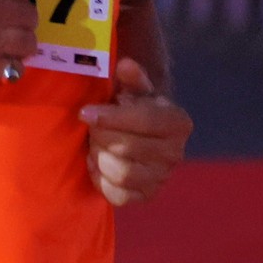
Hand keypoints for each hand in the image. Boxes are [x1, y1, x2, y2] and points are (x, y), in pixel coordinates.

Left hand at [79, 56, 189, 204]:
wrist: (144, 137)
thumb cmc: (136, 109)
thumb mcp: (135, 89)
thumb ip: (131, 78)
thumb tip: (125, 65)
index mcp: (178, 122)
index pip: (144, 121)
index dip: (111, 117)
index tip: (85, 112)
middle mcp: (176, 153)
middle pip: (128, 148)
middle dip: (101, 136)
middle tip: (91, 129)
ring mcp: (162, 178)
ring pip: (121, 173)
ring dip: (100, 158)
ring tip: (95, 145)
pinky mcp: (147, 197)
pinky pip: (117, 196)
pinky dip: (100, 179)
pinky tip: (98, 164)